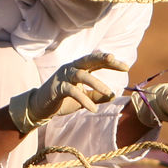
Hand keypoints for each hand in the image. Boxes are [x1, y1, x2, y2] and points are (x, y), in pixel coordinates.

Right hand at [8, 52, 129, 133]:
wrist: (41, 107)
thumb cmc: (64, 100)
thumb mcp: (84, 97)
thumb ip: (97, 96)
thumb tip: (113, 95)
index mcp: (79, 68)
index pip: (97, 61)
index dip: (111, 63)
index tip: (126, 67)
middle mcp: (71, 68)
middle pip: (88, 59)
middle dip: (102, 59)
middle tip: (114, 59)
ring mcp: (63, 77)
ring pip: (81, 74)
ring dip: (95, 83)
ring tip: (107, 92)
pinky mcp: (57, 88)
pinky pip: (72, 91)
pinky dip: (83, 100)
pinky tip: (93, 109)